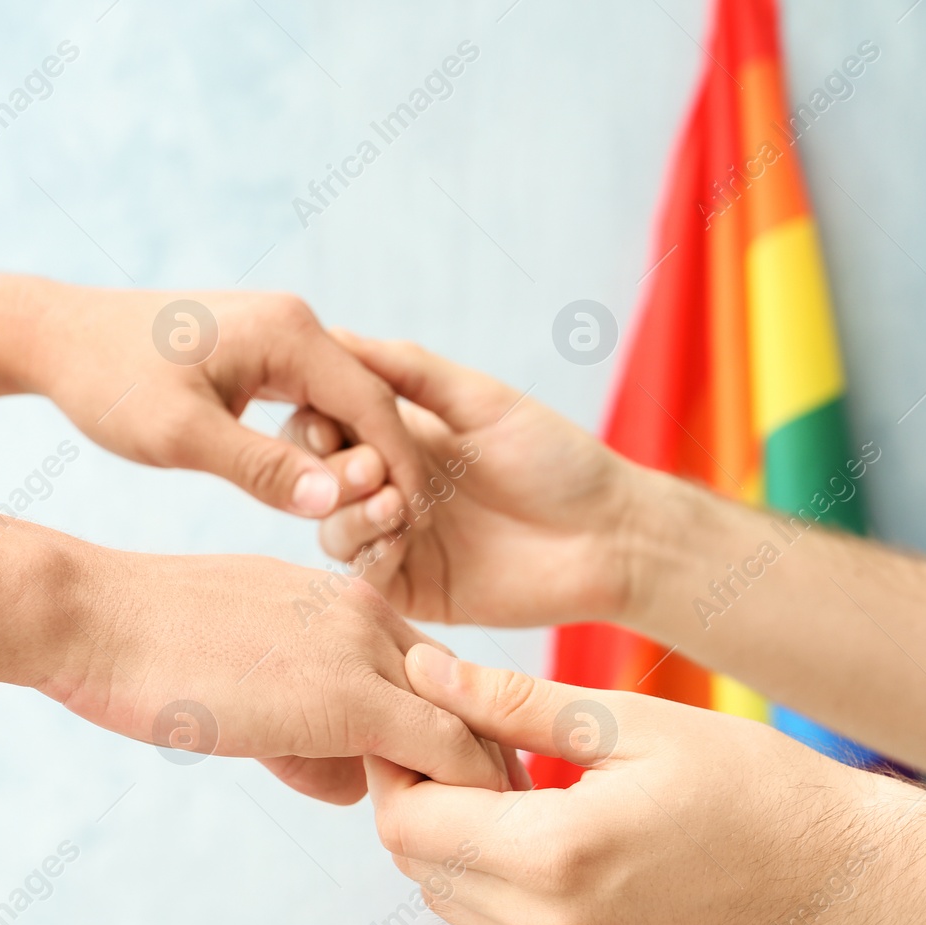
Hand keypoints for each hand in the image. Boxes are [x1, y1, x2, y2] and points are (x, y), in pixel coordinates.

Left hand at [28, 289, 425, 518]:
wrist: (58, 338)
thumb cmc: (110, 382)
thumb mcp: (182, 435)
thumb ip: (261, 468)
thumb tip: (334, 503)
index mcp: (290, 332)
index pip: (375, 406)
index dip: (401, 469)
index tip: (412, 525)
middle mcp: (297, 323)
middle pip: (370, 403)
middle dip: (389, 466)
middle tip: (398, 532)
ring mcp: (281, 335)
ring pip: (344, 406)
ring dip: (359, 459)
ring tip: (367, 520)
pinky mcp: (263, 354)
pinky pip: (314, 403)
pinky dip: (327, 446)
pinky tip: (324, 490)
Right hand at [39, 551, 521, 803]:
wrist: (94, 616)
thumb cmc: (144, 643)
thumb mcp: (245, 661)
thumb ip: (308, 711)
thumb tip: (352, 777)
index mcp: (343, 598)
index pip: (435, 669)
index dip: (453, 729)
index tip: (460, 783)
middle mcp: (370, 612)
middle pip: (467, 694)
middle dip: (477, 761)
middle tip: (482, 823)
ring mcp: (367, 649)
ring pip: (469, 726)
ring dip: (468, 791)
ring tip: (455, 844)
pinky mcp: (352, 698)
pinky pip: (446, 754)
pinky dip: (460, 800)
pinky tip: (439, 842)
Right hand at [293, 331, 643, 627]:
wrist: (610, 536)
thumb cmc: (557, 460)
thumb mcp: (479, 400)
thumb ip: (407, 371)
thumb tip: (335, 335)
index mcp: (401, 436)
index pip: (325, 423)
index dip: (315, 418)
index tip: (328, 416)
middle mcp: (391, 485)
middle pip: (318, 476)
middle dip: (331, 468)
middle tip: (371, 466)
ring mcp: (398, 539)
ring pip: (332, 526)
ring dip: (349, 510)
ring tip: (394, 502)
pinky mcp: (413, 587)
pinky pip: (365, 572)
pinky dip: (370, 550)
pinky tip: (401, 533)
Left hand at [366, 645, 884, 924]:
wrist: (839, 876)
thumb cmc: (750, 785)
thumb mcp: (628, 722)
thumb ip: (512, 702)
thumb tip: (425, 671)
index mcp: (557, 858)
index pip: (411, 822)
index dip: (399, 764)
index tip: (419, 714)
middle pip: (420, 865)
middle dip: (421, 796)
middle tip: (465, 735)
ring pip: (450, 900)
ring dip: (452, 837)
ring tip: (507, 774)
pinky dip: (490, 874)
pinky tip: (536, 820)